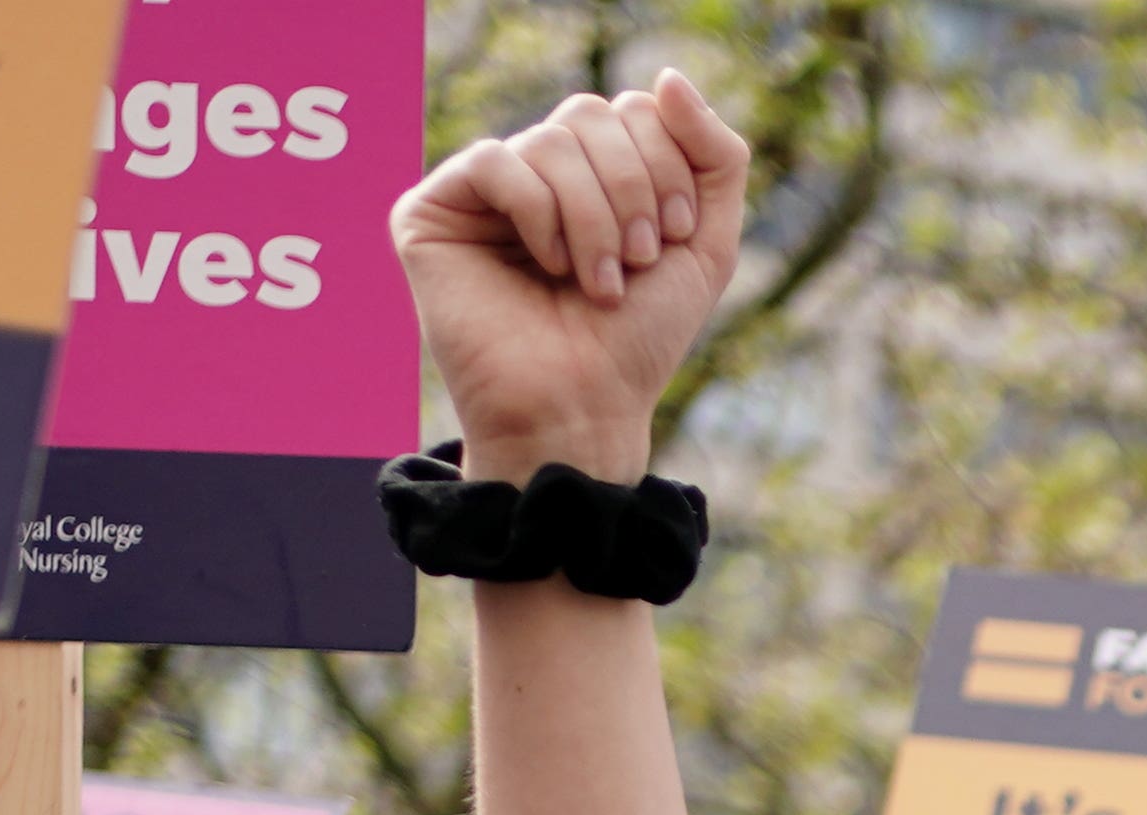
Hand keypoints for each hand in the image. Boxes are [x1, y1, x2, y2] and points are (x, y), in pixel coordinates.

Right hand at [395, 74, 749, 480]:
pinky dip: (538, 215)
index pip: (634, 111)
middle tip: (635, 261)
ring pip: (549, 139)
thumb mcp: (707, 243)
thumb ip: (714, 155)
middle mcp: (536, 174)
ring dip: (592, 217)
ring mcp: (482, 192)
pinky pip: (496, 162)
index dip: (666, 168)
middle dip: (632, 190)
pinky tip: (544, 266)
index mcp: (593, 176)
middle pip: (592, 115)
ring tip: (596, 282)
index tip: (672, 240)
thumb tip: (668, 77)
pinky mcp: (432, 211)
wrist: (585, 406)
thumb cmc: (639, 338)